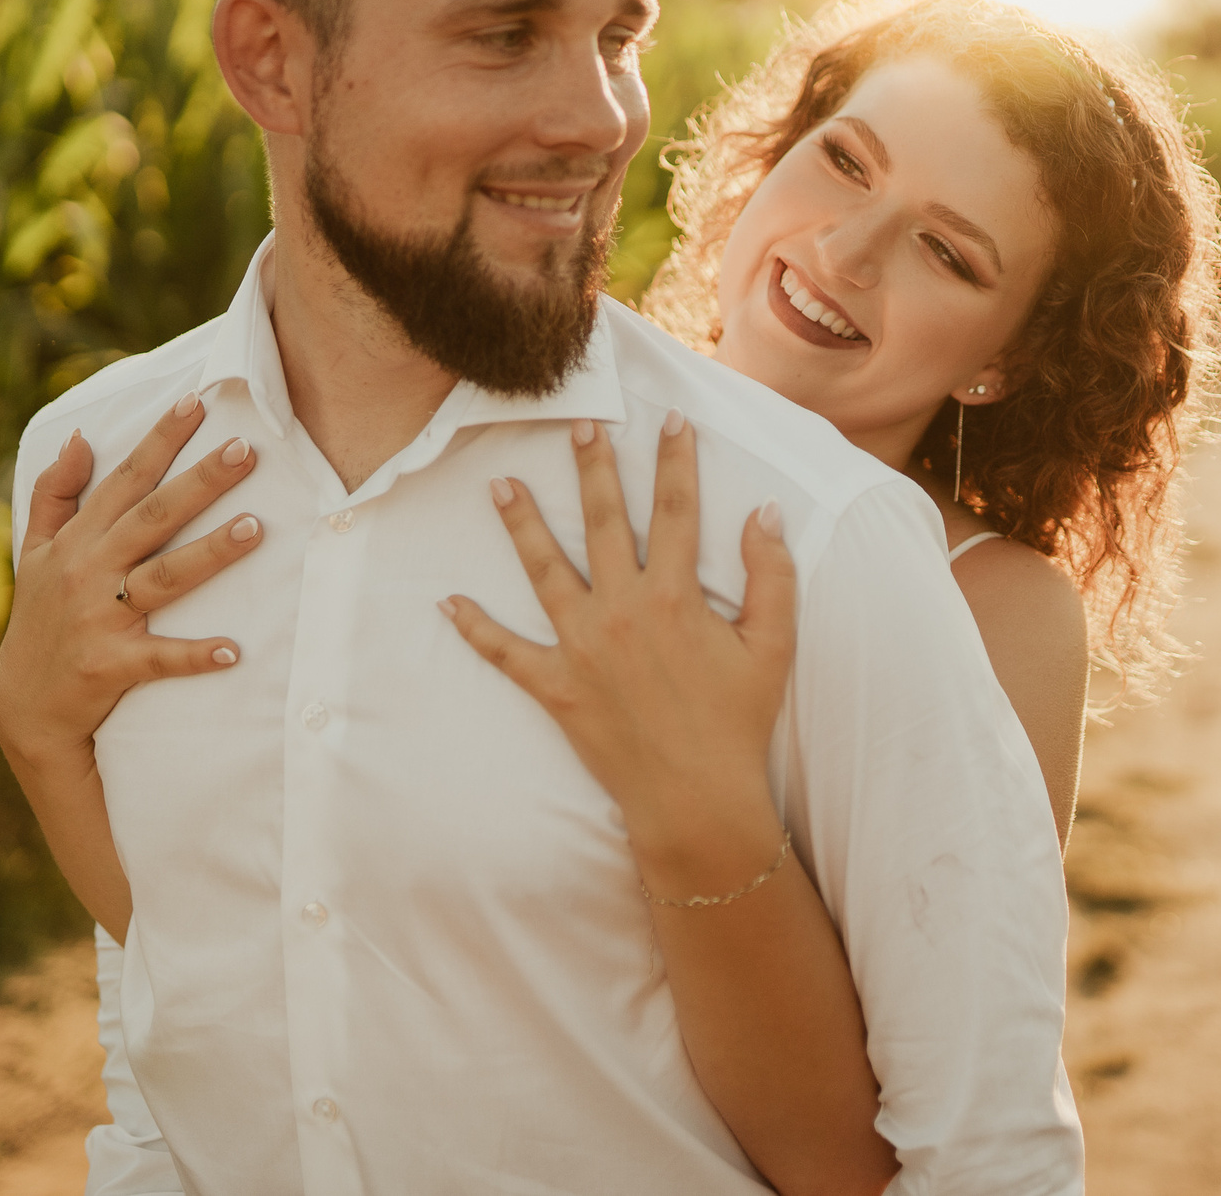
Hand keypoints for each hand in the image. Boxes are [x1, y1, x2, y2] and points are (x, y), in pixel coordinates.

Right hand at [0, 393, 262, 770]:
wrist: (25, 703)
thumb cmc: (41, 617)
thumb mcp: (36, 552)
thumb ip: (55, 494)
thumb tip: (79, 437)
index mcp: (78, 540)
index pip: (126, 479)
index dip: (160, 440)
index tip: (198, 403)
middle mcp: (89, 571)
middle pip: (153, 517)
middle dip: (200, 481)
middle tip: (245, 451)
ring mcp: (99, 618)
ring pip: (165, 578)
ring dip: (210, 553)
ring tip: (255, 527)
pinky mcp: (110, 665)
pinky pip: (159, 658)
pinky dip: (194, 655)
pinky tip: (233, 649)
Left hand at [441, 411, 796, 893]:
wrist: (696, 798)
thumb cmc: (738, 722)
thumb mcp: (772, 647)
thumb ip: (771, 575)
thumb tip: (764, 512)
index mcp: (674, 596)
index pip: (675, 511)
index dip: (675, 462)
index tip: (671, 421)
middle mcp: (621, 611)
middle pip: (602, 523)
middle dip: (592, 469)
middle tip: (578, 426)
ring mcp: (582, 648)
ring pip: (544, 571)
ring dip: (521, 525)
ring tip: (501, 486)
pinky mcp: (555, 686)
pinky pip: (505, 653)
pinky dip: (475, 629)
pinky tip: (449, 602)